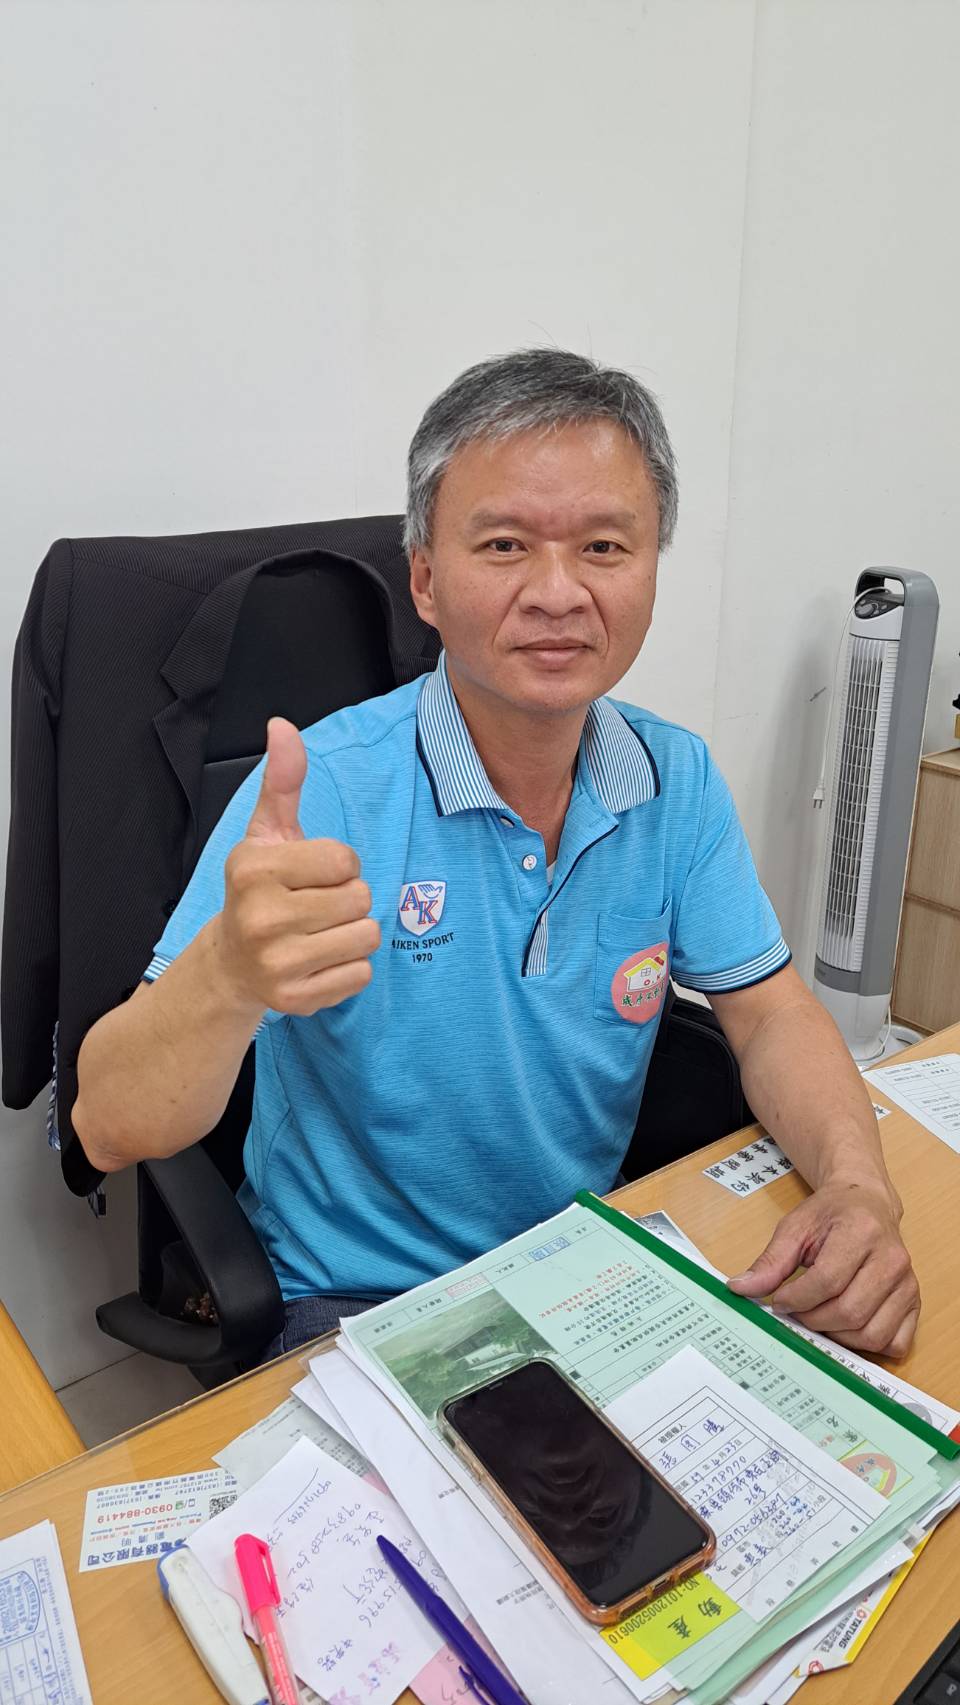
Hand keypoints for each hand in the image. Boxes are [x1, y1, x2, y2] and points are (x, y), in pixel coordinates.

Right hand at [215, 717, 378, 1015]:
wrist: (230, 963)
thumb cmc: (259, 889)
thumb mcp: (267, 832)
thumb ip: (283, 781)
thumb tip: (283, 726)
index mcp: (254, 869)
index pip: (345, 858)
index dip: (338, 864)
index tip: (311, 873)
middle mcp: (261, 918)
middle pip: (360, 898)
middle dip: (348, 898)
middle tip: (315, 905)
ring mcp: (276, 963)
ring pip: (366, 936)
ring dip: (352, 932)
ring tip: (319, 931)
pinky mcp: (295, 1000)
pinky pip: (361, 974)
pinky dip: (349, 968)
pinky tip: (318, 960)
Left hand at [727, 1179, 919, 1359]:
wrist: (867, 1202)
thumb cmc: (831, 1214)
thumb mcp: (795, 1227)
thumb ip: (770, 1261)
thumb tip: (740, 1288)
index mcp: (862, 1232)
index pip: (827, 1281)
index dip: (796, 1299)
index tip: (779, 1301)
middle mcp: (893, 1259)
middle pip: (849, 1312)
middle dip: (813, 1320)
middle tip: (797, 1311)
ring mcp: (908, 1283)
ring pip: (872, 1335)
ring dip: (837, 1336)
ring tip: (819, 1317)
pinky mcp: (915, 1301)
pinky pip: (895, 1343)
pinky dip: (868, 1345)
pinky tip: (847, 1326)